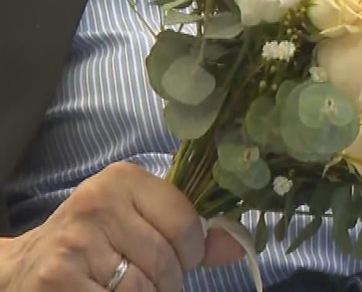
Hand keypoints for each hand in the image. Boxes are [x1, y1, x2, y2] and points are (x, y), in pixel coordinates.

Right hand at [0, 161, 242, 291]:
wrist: (23, 268)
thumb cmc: (92, 242)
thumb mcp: (136, 221)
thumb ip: (187, 230)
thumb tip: (238, 246)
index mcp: (122, 179)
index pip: (185, 223)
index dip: (193, 251)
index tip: (183, 258)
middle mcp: (97, 204)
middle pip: (167, 260)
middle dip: (169, 281)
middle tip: (151, 280)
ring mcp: (75, 242)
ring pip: (145, 287)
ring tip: (128, 289)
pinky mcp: (58, 278)